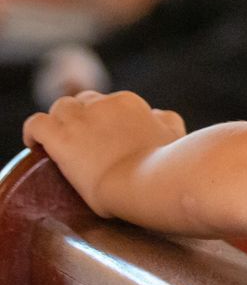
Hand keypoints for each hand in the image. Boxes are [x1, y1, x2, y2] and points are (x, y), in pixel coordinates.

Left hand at [22, 91, 184, 218]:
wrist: (147, 182)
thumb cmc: (165, 164)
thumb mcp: (175, 134)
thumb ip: (166, 120)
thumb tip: (156, 114)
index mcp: (130, 103)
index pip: (108, 102)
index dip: (103, 119)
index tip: (103, 137)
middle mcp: (104, 104)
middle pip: (83, 102)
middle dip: (81, 118)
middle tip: (82, 141)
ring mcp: (80, 120)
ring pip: (60, 108)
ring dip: (59, 122)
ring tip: (58, 142)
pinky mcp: (60, 138)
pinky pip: (36, 124)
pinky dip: (33, 133)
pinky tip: (35, 145)